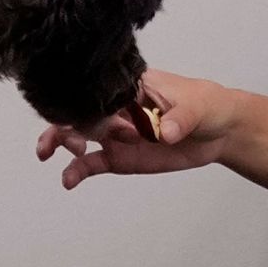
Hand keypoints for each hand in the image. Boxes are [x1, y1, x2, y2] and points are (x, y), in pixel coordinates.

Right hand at [40, 69, 232, 186]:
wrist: (219, 131)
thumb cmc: (206, 105)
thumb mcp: (197, 107)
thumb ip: (179, 118)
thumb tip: (165, 131)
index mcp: (130, 85)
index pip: (97, 89)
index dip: (86, 102)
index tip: (89, 119)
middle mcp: (115, 107)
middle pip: (78, 110)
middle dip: (64, 123)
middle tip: (74, 143)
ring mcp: (115, 132)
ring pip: (77, 134)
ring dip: (59, 142)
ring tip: (48, 154)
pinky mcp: (120, 155)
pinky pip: (92, 162)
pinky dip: (77, 171)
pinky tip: (67, 180)